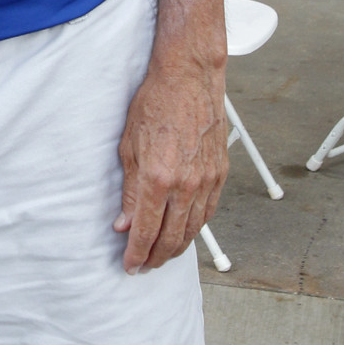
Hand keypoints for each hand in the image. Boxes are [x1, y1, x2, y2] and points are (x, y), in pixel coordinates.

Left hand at [114, 53, 227, 272]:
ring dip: (177, 247)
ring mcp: (207, 180)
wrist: (188, 78)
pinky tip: (185, 232)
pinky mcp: (220, 174)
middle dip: (156, 257)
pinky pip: (208, 212)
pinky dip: (195, 228)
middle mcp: (185, 184)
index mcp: (158, 178)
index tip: (129, 266)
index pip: (146, 230)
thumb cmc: (154, 105)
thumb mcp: (128, 147)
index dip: (136, 254)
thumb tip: (123, 224)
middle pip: (172, 237)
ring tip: (162, 255)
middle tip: (144, 266)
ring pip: (193, 229)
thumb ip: (128, 190)